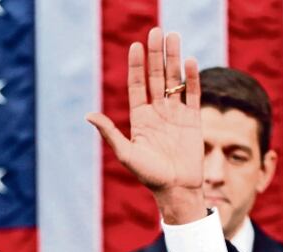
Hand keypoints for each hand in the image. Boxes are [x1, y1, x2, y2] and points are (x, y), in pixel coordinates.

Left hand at [86, 27, 204, 223]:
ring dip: (174, 59)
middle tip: (157, 31)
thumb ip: (110, 134)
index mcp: (140, 118)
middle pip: (156, 76)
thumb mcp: (126, 154)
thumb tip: (89, 115)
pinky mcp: (193, 121)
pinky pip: (193, 95)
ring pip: (174, 81)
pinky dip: (191, 79)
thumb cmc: (149, 176)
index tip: (137, 45)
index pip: (137, 84)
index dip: (137, 65)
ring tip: (174, 36)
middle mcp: (157, 112)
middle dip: (156, 54)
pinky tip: (189, 62)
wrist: (176, 189)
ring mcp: (176, 115)